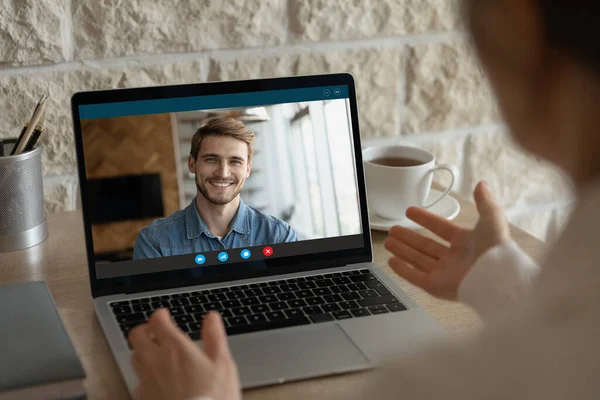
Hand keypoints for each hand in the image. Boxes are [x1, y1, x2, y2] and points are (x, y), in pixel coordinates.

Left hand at [129, 309, 240, 399]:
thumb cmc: (212, 399)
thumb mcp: (223, 364)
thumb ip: (215, 337)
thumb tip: (211, 318)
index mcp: (176, 348)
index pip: (157, 320)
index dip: (160, 314)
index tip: (165, 315)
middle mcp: (156, 361)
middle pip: (137, 335)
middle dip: (145, 329)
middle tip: (155, 331)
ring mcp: (146, 381)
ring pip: (134, 357)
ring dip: (142, 350)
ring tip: (154, 352)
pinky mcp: (142, 398)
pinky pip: (137, 380)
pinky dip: (144, 374)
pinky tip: (155, 379)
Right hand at [384, 181, 510, 300]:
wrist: (500, 278)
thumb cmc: (498, 249)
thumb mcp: (492, 219)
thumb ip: (485, 202)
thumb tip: (481, 184)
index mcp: (465, 243)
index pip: (440, 228)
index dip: (425, 219)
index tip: (410, 212)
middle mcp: (454, 258)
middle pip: (425, 246)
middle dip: (409, 238)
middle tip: (393, 230)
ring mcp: (445, 273)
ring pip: (418, 260)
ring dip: (402, 250)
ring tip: (388, 241)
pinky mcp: (438, 287)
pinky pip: (416, 277)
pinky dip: (403, 270)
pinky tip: (392, 261)